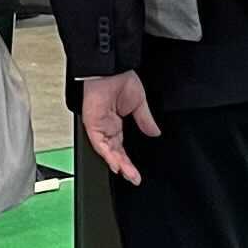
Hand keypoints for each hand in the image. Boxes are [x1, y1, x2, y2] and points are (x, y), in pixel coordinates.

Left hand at [79, 70, 160, 184]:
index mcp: (117, 124)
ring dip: (118, 164)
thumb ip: (146, 120)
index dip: (129, 161)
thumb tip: (155, 133)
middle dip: (125, 167)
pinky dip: (107, 155)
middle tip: (134, 178)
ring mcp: (99, 127)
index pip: (123, 148)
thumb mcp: (140, 103)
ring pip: (108, 152)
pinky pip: (99, 144)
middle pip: (115, 153)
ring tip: (128, 175)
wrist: (111, 69)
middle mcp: (108, 128)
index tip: (137, 173)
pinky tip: (116, 164)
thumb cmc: (120, 79)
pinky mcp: (93, 124)